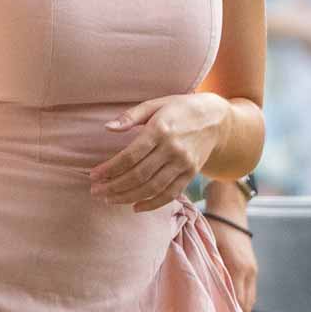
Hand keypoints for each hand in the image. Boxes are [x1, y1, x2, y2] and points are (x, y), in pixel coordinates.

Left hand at [95, 93, 228, 205]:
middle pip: (139, 175)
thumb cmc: (180, 109)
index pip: (130, 155)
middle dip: (114, 186)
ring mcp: (183, 164)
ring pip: (152, 187)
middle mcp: (173, 149)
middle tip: (96, 191)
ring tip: (110, 199)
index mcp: (161, 129)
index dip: (110, 168)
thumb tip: (108, 128)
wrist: (217, 120)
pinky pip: (170, 194)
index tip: (94, 175)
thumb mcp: (156, 104)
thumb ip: (130, 116)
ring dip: (128, 197)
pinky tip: (135, 207)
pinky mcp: (191, 174)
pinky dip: (152, 204)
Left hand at [209, 212, 258, 306]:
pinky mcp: (253, 268)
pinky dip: (243, 302)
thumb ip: (206, 271)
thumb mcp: (206, 250)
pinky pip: (250, 292)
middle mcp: (248, 272)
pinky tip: (233, 310)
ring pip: (250, 300)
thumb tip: (200, 294)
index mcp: (236, 269)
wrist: (230, 213)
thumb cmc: (213, 229)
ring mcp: (253, 270)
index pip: (235, 302)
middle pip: (245, 305)